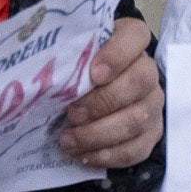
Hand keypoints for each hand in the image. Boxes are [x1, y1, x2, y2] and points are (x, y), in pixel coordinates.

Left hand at [54, 20, 161, 170]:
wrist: (90, 93)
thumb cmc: (76, 70)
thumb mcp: (71, 53)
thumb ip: (64, 54)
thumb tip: (38, 71)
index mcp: (130, 40)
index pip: (136, 36)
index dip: (117, 55)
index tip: (92, 74)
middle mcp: (148, 70)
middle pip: (140, 82)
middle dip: (103, 102)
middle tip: (72, 114)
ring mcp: (153, 103)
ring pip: (137, 120)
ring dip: (99, 134)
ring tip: (68, 140)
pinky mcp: (151, 132)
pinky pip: (137, 149)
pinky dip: (108, 155)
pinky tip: (83, 155)